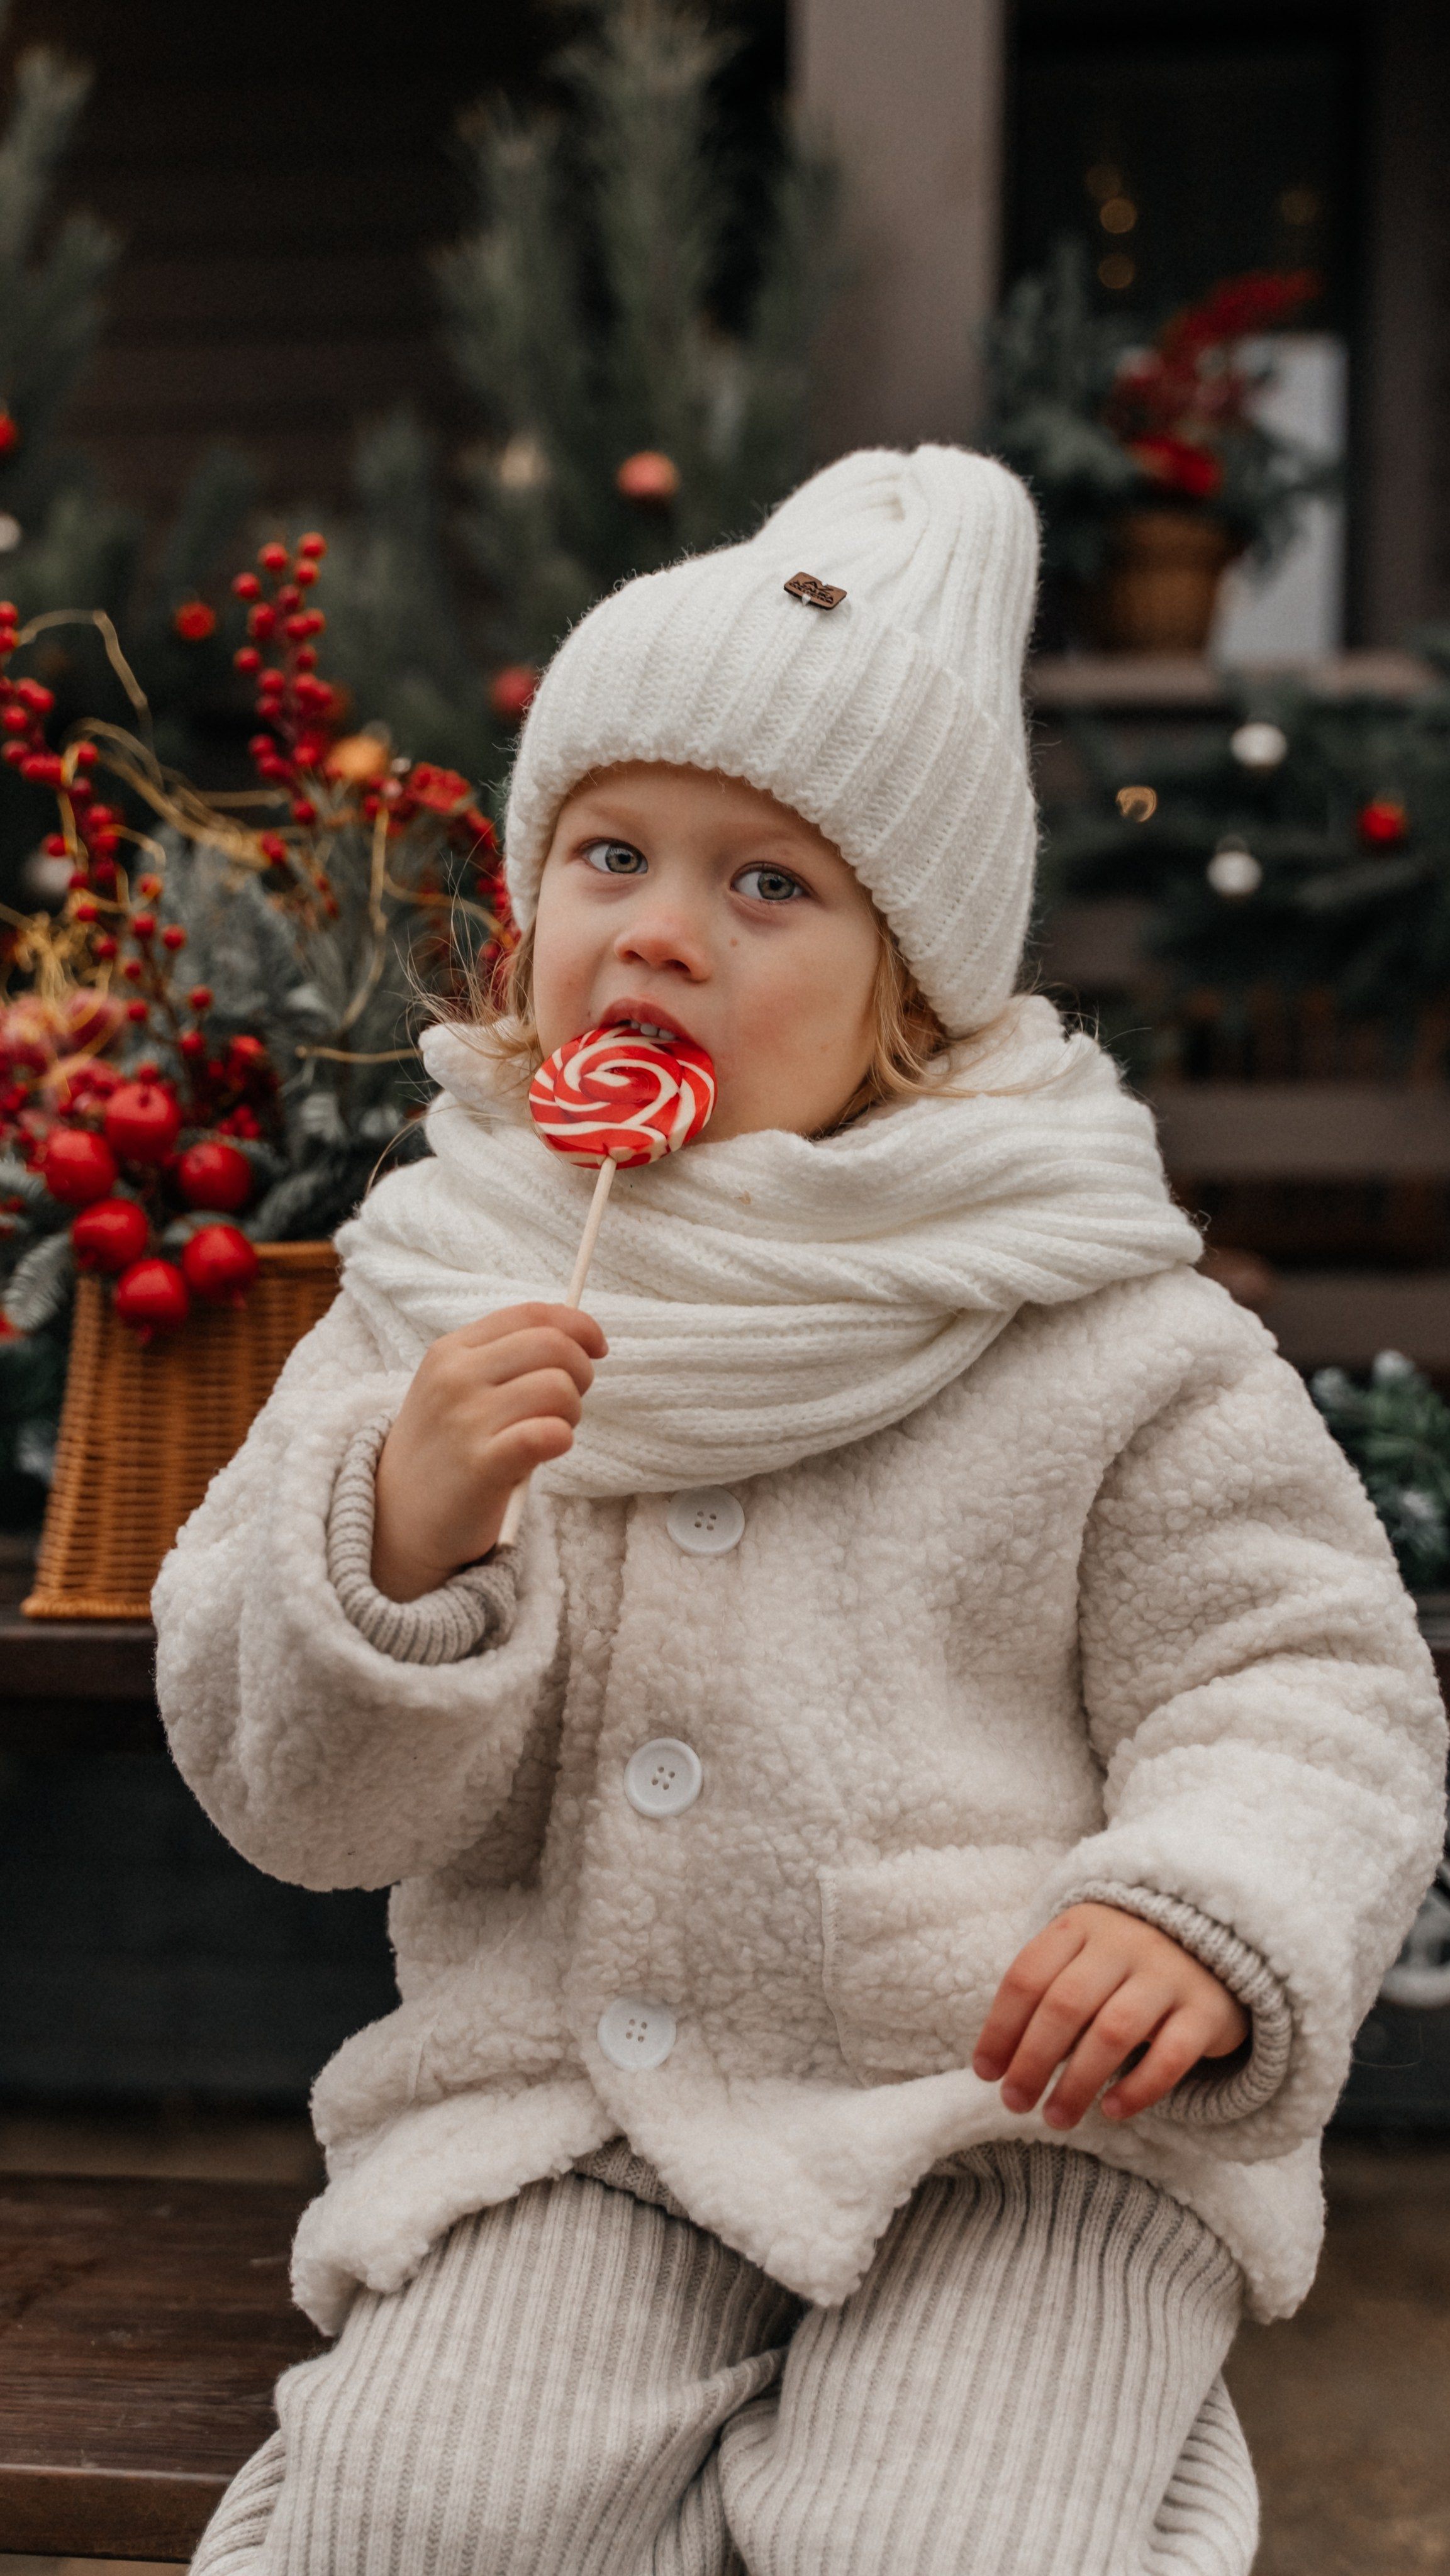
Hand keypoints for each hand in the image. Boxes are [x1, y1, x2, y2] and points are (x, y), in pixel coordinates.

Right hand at [371, 1303, 606, 1599]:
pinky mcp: (481, 1465)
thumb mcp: (458, 1389)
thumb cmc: (445, 1450)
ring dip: (571, 1412)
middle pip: (553, 1346)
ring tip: (549, 1432)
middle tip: (568, 1403)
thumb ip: (507, 1359)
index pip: (530, 1315)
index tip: (597, 1346)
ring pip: (558, 1388)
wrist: (398, 1518)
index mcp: (450, 1351)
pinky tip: (547, 1450)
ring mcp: (465, 1420)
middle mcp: (455, 1378)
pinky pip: (549, 1434)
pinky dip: (561, 1439)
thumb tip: (581, 1338)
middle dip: (580, 1371)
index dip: (577, 1325)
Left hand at [972, 1901, 1249, 2129]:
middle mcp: (1124, 1944)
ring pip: (1113, 2032)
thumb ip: (1050, 1995)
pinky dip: (1138, 2088)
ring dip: (1077, 2082)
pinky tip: (1112, 2110)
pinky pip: (1170, 2056)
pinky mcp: (1208, 2010)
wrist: (1219, 1939)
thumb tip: (1003, 2063)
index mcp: (1081, 1926)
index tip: (986, 2072)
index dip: (1000, 2028)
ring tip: (1056, 2117)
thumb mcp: (1085, 1958)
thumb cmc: (1127, 1961)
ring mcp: (1168, 1974)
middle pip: (1065, 2006)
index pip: (1027, 1976)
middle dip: (1032, 2061)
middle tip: (1015, 2103)